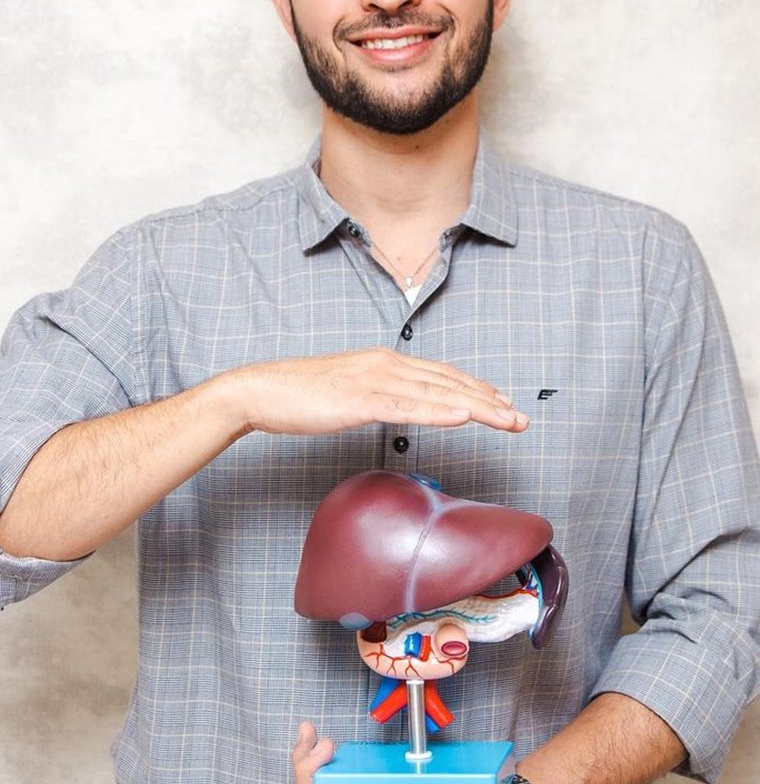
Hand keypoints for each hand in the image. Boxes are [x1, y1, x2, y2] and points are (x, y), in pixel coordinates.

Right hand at [227, 349, 528, 436]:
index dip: (478, 389)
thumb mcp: (351, 393)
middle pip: (450, 382)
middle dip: (491, 401)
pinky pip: (406, 407)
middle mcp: (387, 364)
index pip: (443, 375)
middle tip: (521, 419)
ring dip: (478, 407)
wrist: (261, 391)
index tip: (505, 405)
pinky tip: (462, 417)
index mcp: (386, 362)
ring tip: (507, 420)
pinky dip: (438, 410)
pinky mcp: (359, 400)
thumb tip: (404, 406)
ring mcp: (374, 380)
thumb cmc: (301, 396)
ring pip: (437, 393)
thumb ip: (381, 396)